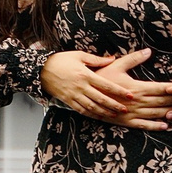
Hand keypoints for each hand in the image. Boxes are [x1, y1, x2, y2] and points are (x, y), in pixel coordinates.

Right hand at [41, 48, 159, 123]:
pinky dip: (91, 114)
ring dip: (104, 112)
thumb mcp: (80, 56)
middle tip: (125, 109)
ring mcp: (74, 95)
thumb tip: (112, 58)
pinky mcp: (68, 101)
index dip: (119, 91)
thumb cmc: (61, 60)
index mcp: (86, 75)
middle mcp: (81, 87)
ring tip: (115, 115)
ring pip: (92, 107)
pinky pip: (81, 110)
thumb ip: (97, 59)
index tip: (129, 95)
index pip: (106, 84)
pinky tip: (99, 116)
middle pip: (101, 98)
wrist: (41, 69)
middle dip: (114, 105)